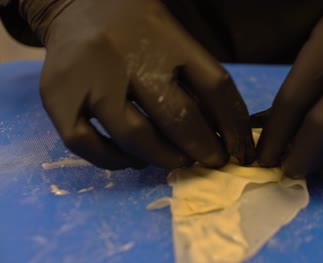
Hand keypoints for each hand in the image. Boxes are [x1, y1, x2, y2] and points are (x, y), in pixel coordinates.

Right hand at [22, 0, 254, 168]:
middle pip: (176, 115)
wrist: (76, 2)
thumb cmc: (136, 27)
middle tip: (211, 160)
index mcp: (167, 39)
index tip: (240, 149)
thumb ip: (193, 79)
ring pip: (133, 135)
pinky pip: (86, 144)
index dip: (235, 125)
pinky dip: (113, 161)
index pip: (216, 86)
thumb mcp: (172, 38)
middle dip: (202, 148)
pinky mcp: (57, 96)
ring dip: (163, 158)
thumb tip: (221, 131)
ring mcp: (90, 77)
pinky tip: (132, 159)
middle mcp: (128, 56)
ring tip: (177, 161)